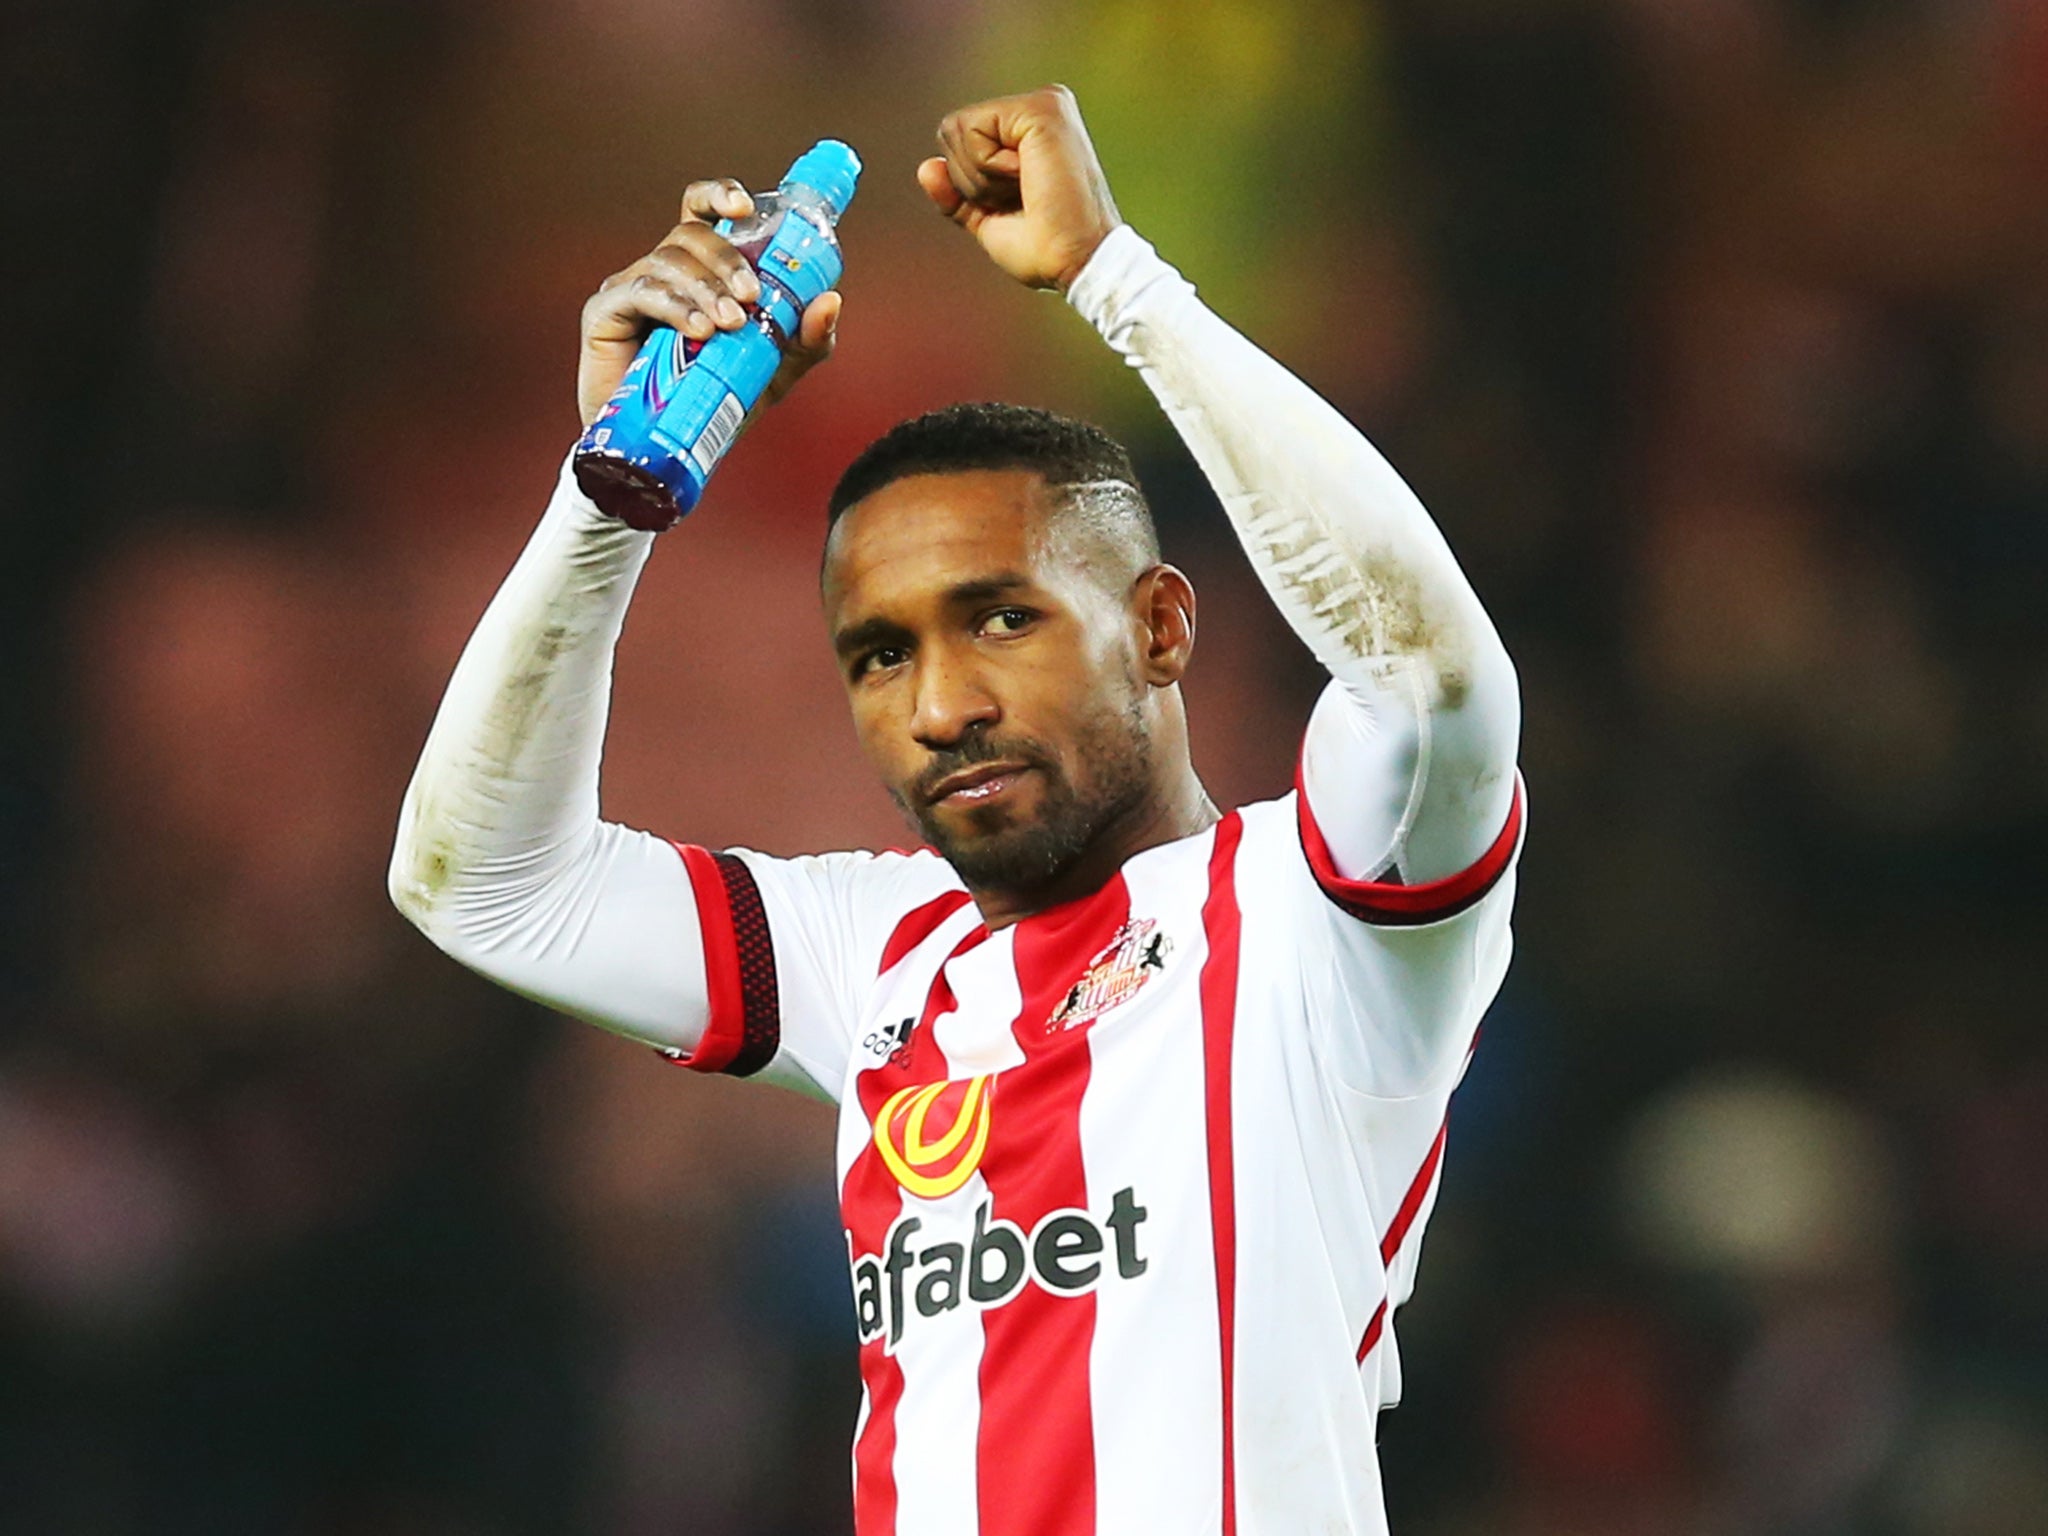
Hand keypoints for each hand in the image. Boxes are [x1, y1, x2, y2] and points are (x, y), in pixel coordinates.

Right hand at [577, 178, 842, 426]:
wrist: (662, 446)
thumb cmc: (713, 399)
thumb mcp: (773, 371)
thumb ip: (805, 339)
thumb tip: (831, 299)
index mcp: (700, 269)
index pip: (703, 212)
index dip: (720, 195)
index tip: (745, 207)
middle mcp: (663, 269)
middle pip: (690, 233)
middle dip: (727, 260)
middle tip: (752, 297)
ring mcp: (630, 287)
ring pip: (669, 261)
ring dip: (706, 288)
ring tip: (729, 326)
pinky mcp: (605, 312)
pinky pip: (641, 292)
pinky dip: (675, 307)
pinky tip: (699, 331)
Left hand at [918, 85, 1120, 291]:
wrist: (1078, 262)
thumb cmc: (1044, 248)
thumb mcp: (989, 219)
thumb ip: (957, 194)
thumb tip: (927, 167)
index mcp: (1030, 127)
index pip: (959, 139)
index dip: (970, 185)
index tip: (1017, 204)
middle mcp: (1040, 105)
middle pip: (951, 130)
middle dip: (972, 180)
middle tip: (1022, 199)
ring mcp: (1043, 103)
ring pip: (956, 130)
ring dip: (981, 178)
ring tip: (1029, 191)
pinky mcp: (1040, 110)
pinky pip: (972, 131)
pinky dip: (988, 169)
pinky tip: (1028, 179)